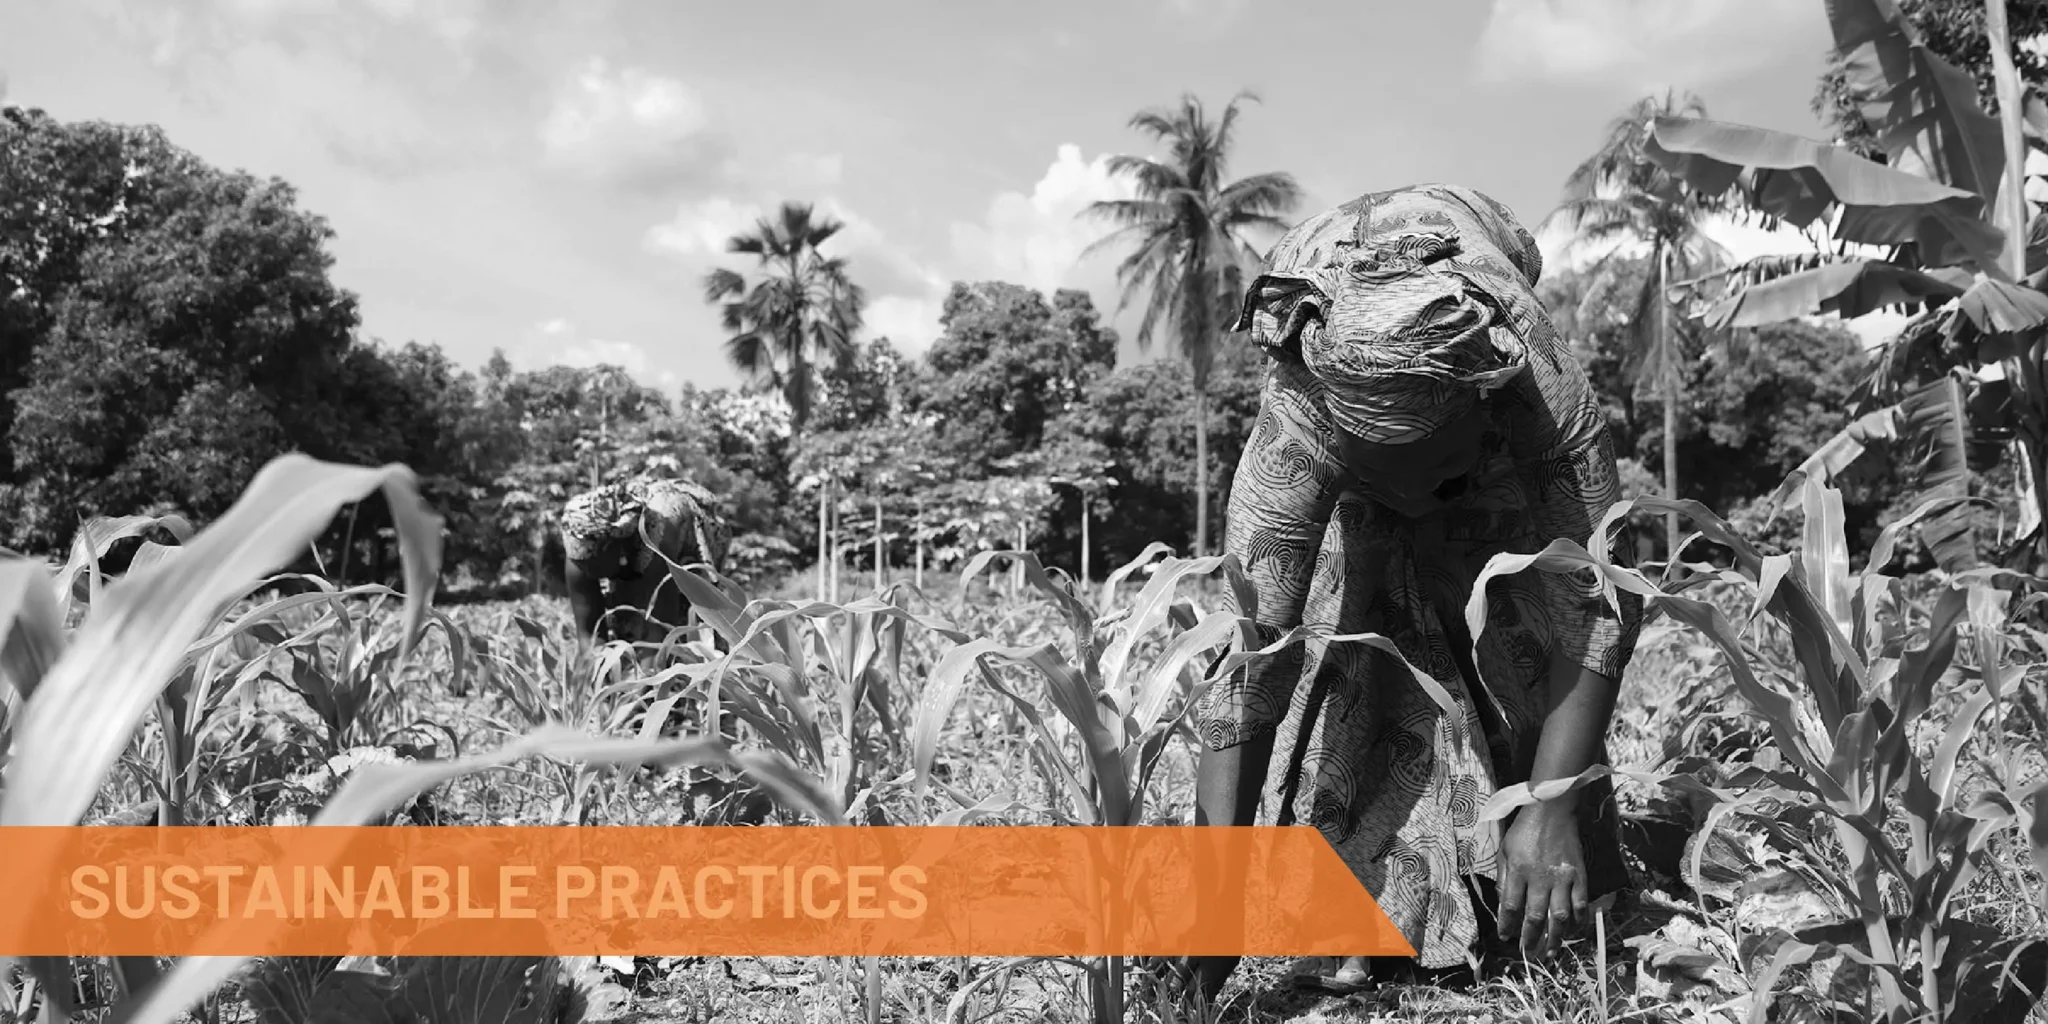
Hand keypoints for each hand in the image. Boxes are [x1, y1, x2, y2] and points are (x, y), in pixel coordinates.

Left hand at [1496, 801, 1588, 960]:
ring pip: (1560, 916)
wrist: (1553, 810)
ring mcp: (1562, 878)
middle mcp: (1540, 877)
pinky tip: (1573, 930)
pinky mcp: (1580, 876)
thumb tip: (1504, 902)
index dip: (1507, 925)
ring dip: (1556, 938)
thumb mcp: (1505, 849)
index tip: (1505, 937)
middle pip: (1535, 916)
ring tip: (1552, 952)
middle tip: (1528, 953)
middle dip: (1531, 938)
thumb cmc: (1524, 829)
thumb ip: (1504, 876)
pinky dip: (1578, 921)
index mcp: (1518, 869)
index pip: (1510, 906)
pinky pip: (1580, 904)